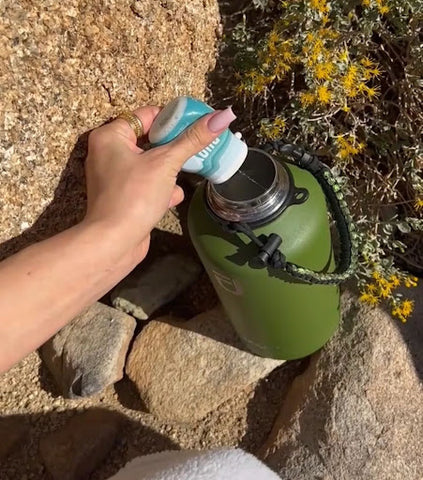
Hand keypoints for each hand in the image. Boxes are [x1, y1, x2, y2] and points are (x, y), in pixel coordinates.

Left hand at [83, 105, 235, 265]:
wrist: (114, 242)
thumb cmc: (134, 197)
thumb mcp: (166, 163)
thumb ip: (193, 139)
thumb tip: (222, 116)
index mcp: (111, 136)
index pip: (146, 115)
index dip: (173, 118)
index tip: (197, 123)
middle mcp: (108, 153)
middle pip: (150, 140)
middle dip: (175, 147)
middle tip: (198, 147)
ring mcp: (114, 177)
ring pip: (151, 164)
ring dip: (169, 171)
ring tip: (188, 172)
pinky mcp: (123, 197)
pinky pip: (146, 184)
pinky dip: (160, 189)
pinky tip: (172, 198)